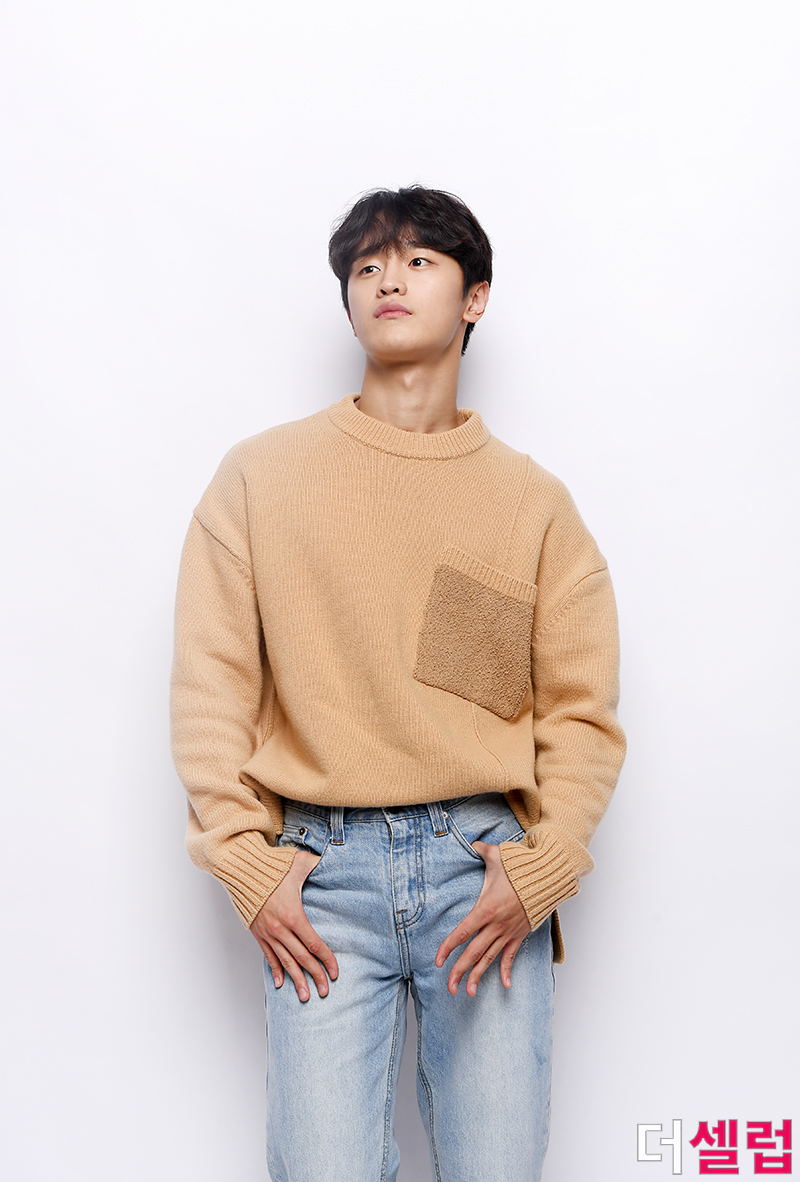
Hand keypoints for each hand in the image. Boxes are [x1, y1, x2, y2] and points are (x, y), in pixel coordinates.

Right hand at [251, 849, 338, 1001]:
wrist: (241, 871)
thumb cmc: (271, 867)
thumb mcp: (299, 863)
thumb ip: (317, 865)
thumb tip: (330, 861)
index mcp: (294, 915)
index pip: (315, 945)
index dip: (327, 960)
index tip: (335, 972)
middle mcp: (281, 929)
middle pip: (302, 958)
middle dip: (316, 976)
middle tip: (325, 992)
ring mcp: (268, 933)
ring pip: (286, 962)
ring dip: (297, 980)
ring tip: (305, 996)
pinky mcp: (258, 933)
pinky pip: (268, 956)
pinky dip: (276, 970)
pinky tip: (282, 983)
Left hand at [435, 841, 530, 995]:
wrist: (548, 878)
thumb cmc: (520, 867)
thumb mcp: (497, 856)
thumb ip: (480, 850)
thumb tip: (471, 842)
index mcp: (485, 909)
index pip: (462, 933)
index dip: (448, 948)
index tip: (438, 961)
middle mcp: (496, 925)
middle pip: (473, 952)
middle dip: (459, 971)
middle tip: (449, 987)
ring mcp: (508, 932)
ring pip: (490, 958)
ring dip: (478, 976)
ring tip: (467, 993)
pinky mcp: (520, 934)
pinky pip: (511, 955)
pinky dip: (506, 970)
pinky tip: (505, 985)